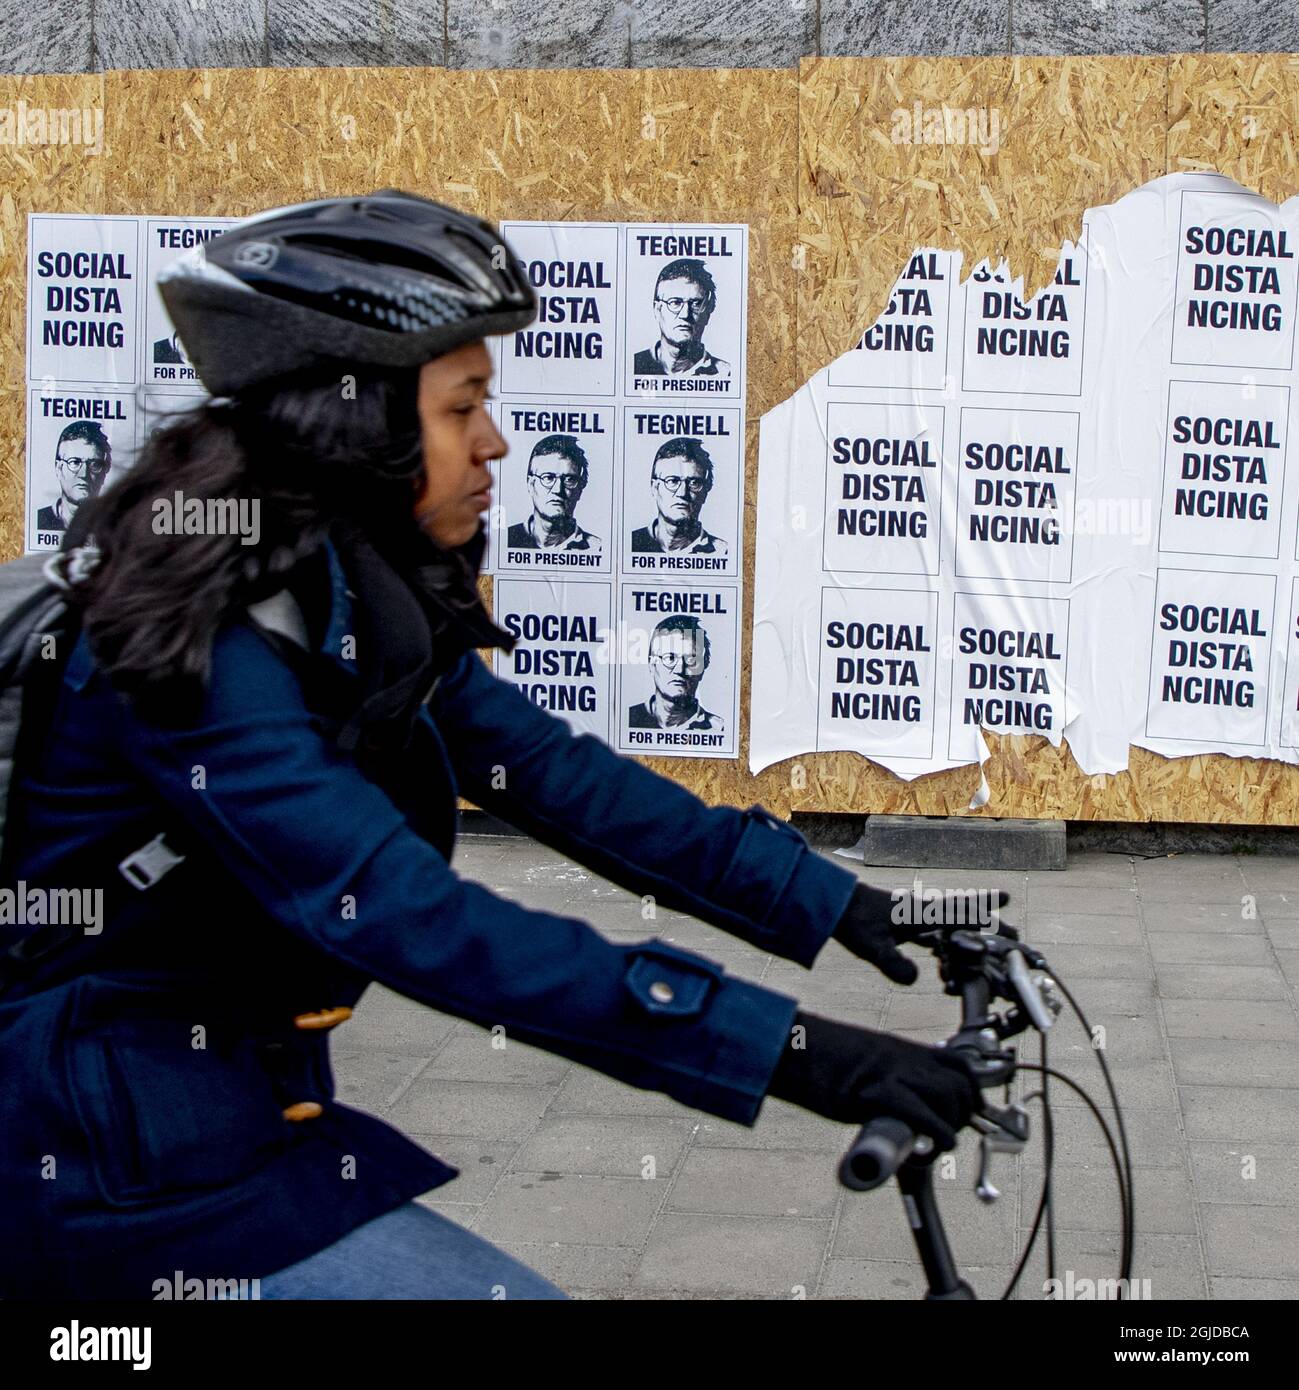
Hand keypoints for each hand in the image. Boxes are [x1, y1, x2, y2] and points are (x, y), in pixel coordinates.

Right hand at [766, 1010, 979, 1149]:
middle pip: (958, 1084)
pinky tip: (935, 1146)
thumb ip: (884, 1078)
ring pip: (947, 1097)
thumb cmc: (816, 1056)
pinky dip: (938, 1133)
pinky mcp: (875, 1093)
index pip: (958, 1065)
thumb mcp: (862, 1060)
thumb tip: (894, 1110)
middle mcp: (903, 1057)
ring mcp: (891, 1072)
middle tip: (948, 1133)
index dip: (970, 1093)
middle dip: (964, 1113)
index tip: (966, 1113)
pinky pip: (922, 1113)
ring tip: (939, 1142)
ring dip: (952, 1125)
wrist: (789, 1046)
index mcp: (901, 1048)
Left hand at [833, 882, 1015, 983]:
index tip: (1008, 902)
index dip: (985, 910)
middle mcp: (919, 909)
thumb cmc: (851, 921)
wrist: (830, 904)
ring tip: (986, 936)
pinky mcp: (900, 922)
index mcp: (919, 912)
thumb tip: (915, 980)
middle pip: (961, 913)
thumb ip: (893, 964)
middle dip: (987, 920)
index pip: (959, 910)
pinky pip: (930, 929)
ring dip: (967, 928)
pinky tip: (944, 950)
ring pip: (948, 921)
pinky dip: (944, 938)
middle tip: (1012, 929)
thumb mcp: (872, 947)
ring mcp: (910, 914)